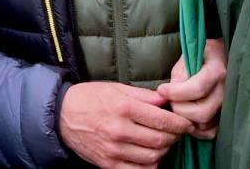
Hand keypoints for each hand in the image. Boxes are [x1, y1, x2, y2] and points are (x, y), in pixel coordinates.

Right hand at [58, 81, 193, 167]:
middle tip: (177, 131)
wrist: (62, 116)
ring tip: (163, 141)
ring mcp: (114, 150)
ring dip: (164, 150)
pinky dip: (150, 165)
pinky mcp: (109, 165)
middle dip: (174, 137)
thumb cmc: (90, 98)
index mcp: (123, 107)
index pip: (162, 120)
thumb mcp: (116, 88)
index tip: (187, 123)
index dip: (180, 123)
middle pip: (160, 140)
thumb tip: (167, 100)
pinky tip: (151, 155)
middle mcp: (119, 130)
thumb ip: (144, 95)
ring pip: (153, 157)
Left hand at [157, 38, 226, 139]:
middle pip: (202, 112)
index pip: (197, 88)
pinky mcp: (225, 116)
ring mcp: (228, 105)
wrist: (217, 57)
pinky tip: (187, 117)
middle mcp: (226, 90)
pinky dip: (196, 129)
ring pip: (205, 124)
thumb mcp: (186, 58)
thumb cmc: (199, 56)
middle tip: (170, 100)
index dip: (176, 93)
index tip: (161, 90)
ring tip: (178, 107)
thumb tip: (168, 95)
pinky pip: (210, 132)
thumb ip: (179, 77)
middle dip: (180, 109)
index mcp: (217, 71)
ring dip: (186, 119)